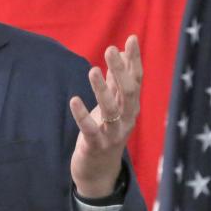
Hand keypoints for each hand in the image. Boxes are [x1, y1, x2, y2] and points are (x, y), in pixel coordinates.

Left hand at [68, 35, 142, 198]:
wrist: (99, 171)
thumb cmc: (105, 132)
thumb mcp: (113, 106)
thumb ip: (116, 82)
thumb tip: (120, 54)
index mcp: (131, 107)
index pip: (136, 80)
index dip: (135, 60)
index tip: (132, 39)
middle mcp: (127, 119)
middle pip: (128, 92)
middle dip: (120, 70)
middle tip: (110, 49)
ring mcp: (113, 133)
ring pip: (111, 109)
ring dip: (101, 89)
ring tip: (92, 70)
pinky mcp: (95, 145)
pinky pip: (89, 129)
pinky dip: (82, 115)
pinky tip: (74, 100)